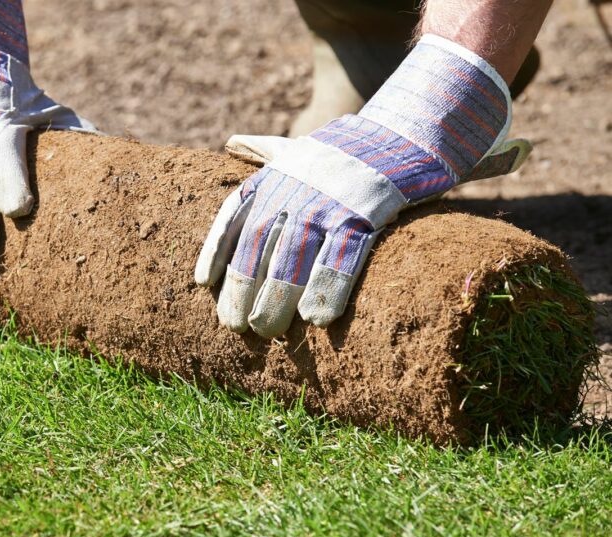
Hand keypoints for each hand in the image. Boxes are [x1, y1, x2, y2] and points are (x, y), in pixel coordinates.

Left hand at [196, 35, 529, 337]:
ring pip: (295, 254)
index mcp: (278, 172)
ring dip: (276, 297)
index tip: (202, 283)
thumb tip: (232, 142)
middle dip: (243, 286)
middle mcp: (297, 184)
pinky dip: (328, 288)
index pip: (235, 211)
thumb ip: (267, 150)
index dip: (216, 248)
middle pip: (259, 243)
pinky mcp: (368, 211)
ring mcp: (331, 197)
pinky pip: (343, 256)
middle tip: (237, 325)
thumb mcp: (305, 144)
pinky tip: (317, 319)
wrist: (411, 131)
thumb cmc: (350, 150)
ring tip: (266, 331)